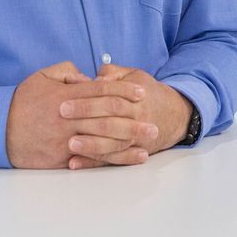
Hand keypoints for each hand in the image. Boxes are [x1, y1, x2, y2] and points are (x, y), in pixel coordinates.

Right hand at [6, 62, 154, 169]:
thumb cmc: (21, 102)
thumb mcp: (41, 77)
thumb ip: (67, 72)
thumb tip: (89, 77)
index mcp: (66, 97)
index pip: (101, 92)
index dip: (124, 91)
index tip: (141, 92)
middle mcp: (69, 118)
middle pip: (109, 116)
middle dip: (134, 118)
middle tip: (155, 119)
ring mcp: (67, 140)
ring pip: (105, 139)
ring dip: (131, 139)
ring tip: (151, 138)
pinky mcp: (63, 159)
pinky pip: (93, 159)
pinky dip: (114, 159)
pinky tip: (132, 157)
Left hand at [59, 64, 194, 168]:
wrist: (174, 115)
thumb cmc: (148, 93)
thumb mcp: (135, 75)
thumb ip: (114, 74)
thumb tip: (95, 77)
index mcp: (136, 97)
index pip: (110, 97)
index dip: (88, 99)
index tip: (64, 100)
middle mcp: (138, 118)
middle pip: (112, 120)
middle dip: (86, 118)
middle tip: (62, 116)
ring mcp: (137, 138)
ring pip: (114, 144)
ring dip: (92, 146)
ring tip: (70, 145)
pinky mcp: (133, 152)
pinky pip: (113, 160)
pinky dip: (93, 162)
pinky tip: (74, 162)